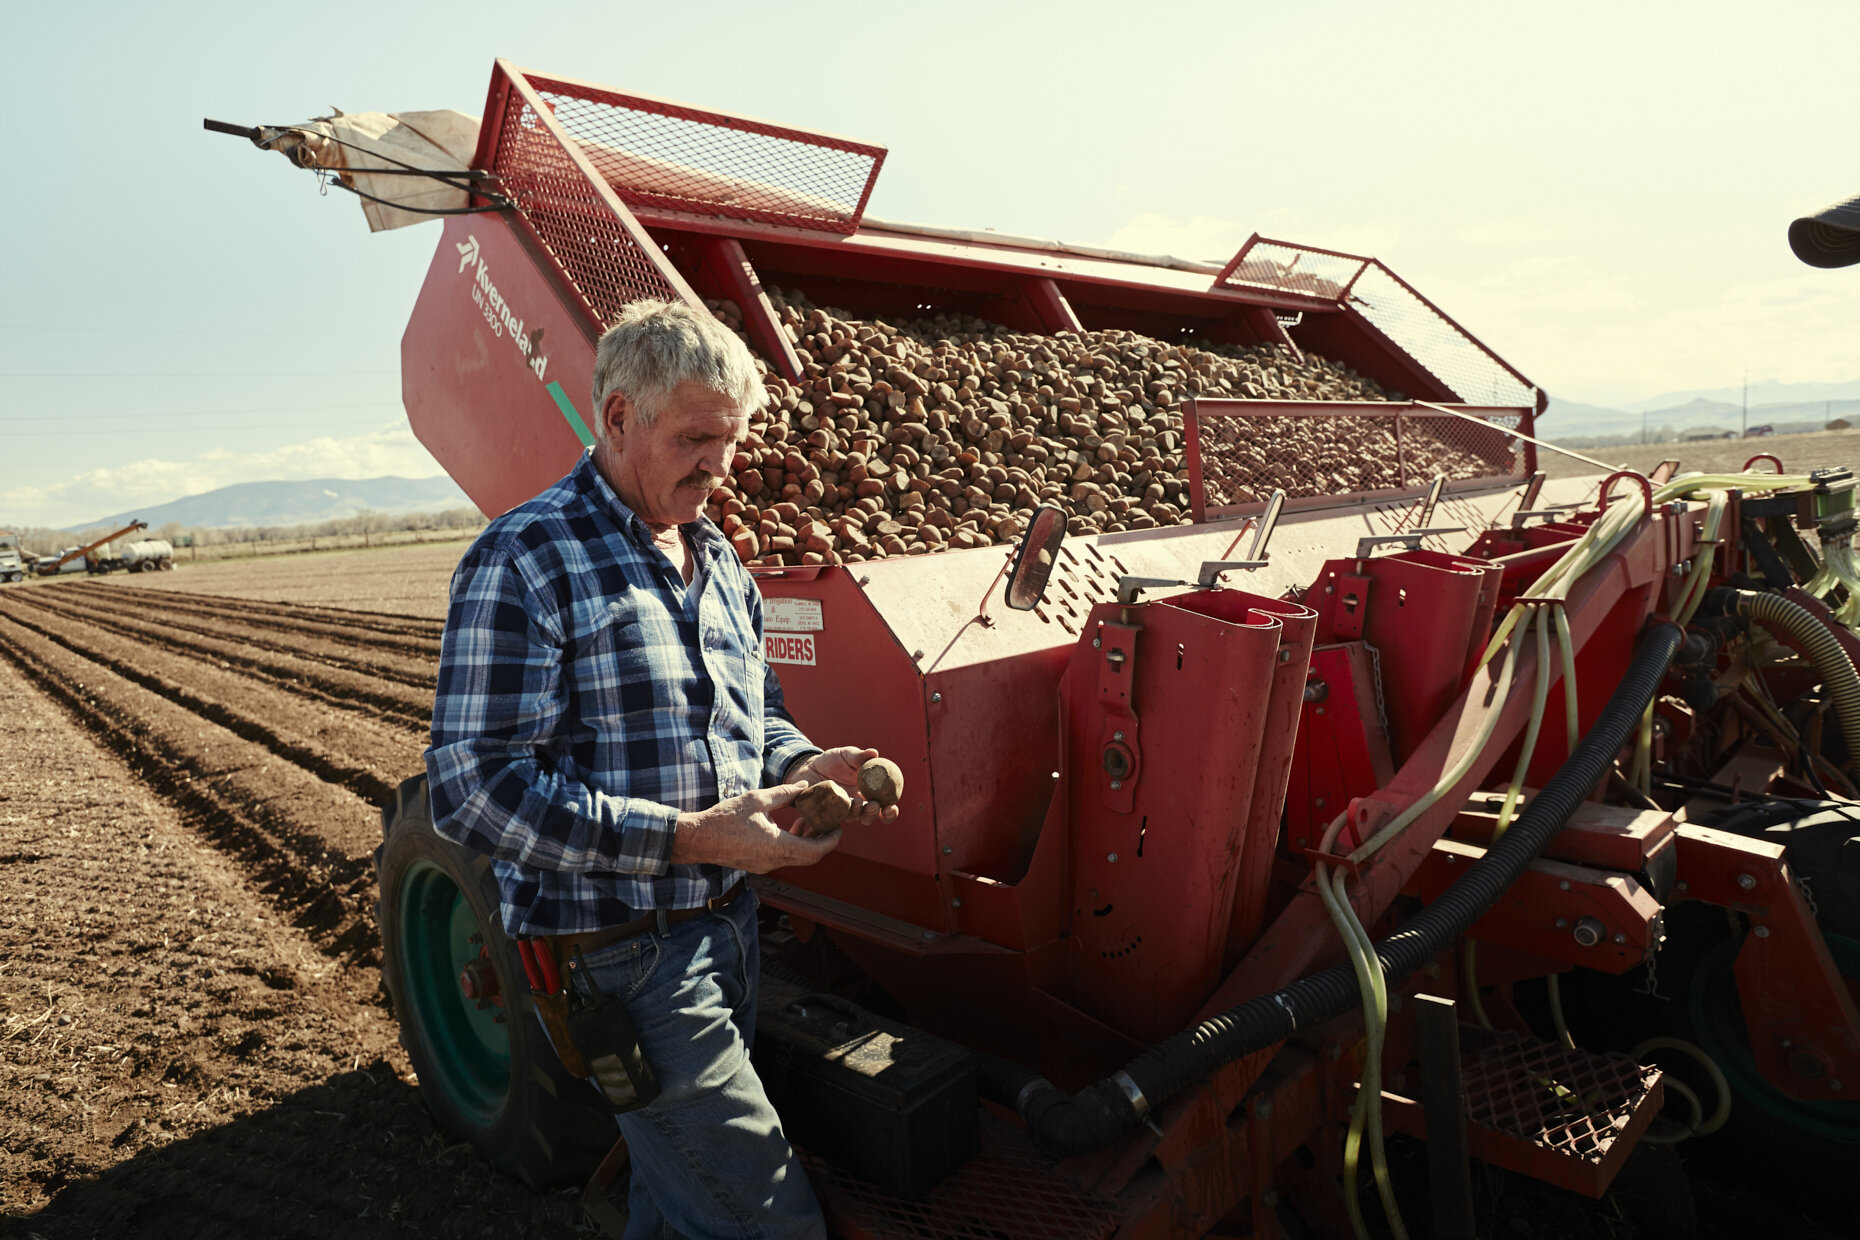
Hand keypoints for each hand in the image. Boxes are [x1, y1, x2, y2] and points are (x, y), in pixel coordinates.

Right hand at [669, 783, 842, 871]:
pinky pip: (783, 858)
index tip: (839, 827)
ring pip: (797, 858)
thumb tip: (804, 785)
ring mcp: (765, 866)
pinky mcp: (757, 865)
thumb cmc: (725, 818)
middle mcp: (774, 861)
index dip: (831, 840)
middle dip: (822, 840)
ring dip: (807, 842)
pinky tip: (789, 828)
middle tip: (829, 823)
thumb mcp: (757, 799)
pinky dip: (792, 845)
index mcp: (778, 847)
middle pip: (810, 857)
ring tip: (808, 821)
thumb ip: (784, 793)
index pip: (816, 850)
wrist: (698, 838)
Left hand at [785, 747, 902, 831]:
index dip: (890, 811)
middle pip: (870, 817)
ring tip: (855, 802)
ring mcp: (840, 811)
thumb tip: (874, 753)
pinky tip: (834, 803)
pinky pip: (831, 817)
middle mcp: (856, 805)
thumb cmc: (832, 761)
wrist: (808, 766)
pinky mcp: (825, 813)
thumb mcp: (846, 755)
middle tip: (873, 805)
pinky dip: (835, 813)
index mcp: (867, 793)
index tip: (892, 808)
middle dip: (874, 814)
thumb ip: (860, 757)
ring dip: (857, 813)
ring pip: (852, 819)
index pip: (884, 807)